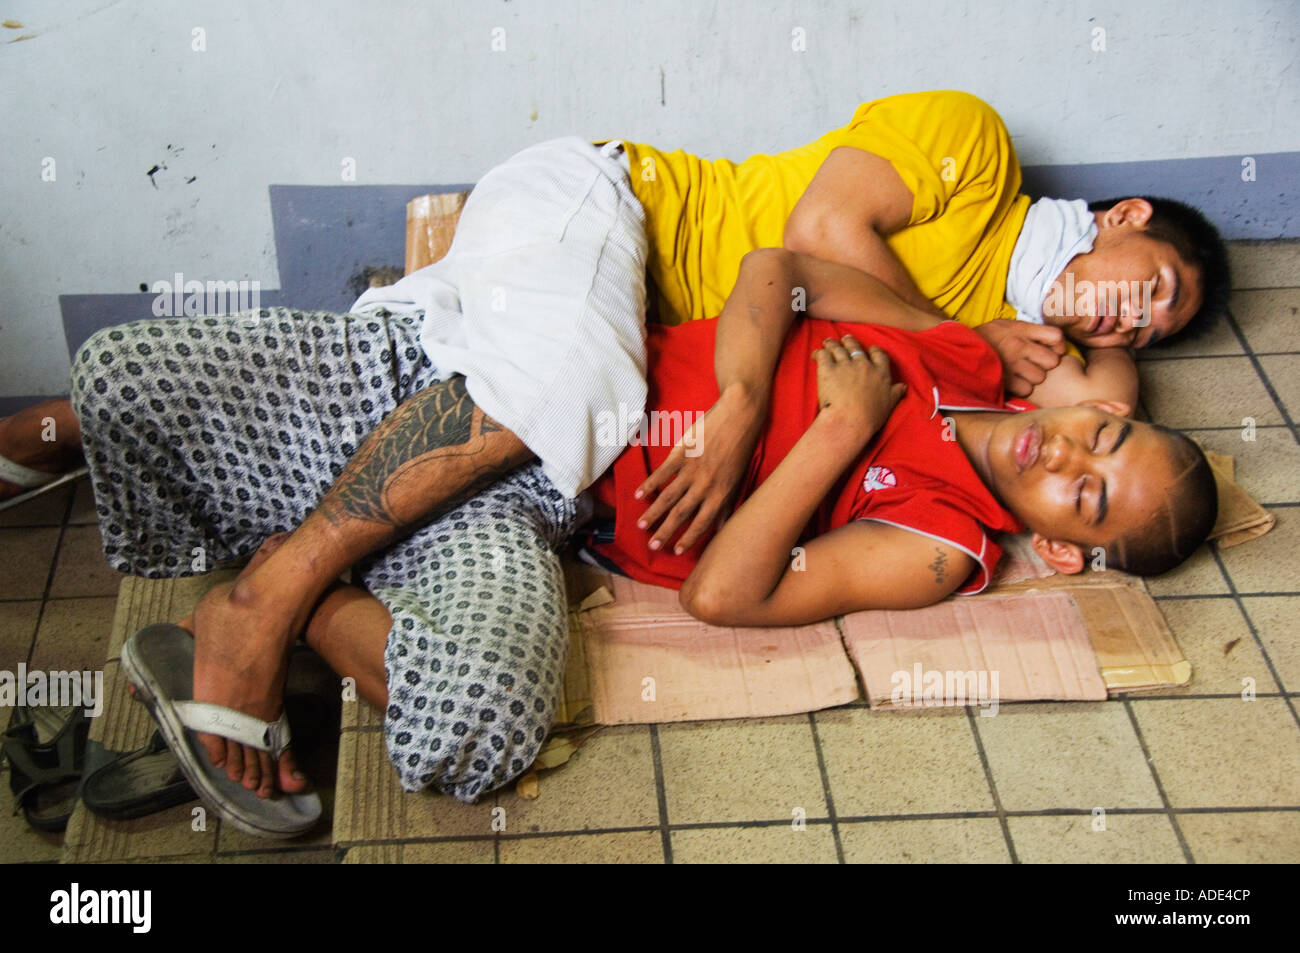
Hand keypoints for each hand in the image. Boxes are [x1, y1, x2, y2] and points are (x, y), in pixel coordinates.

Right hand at [635, 385, 764, 554]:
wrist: (739, 417)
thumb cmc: (740, 450)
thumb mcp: (737, 480)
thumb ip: (728, 505)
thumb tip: (724, 528)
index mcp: (721, 494)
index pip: (703, 523)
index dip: (689, 539)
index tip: (676, 552)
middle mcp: (706, 485)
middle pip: (682, 513)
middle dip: (666, 531)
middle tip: (652, 545)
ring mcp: (693, 469)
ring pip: (669, 496)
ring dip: (654, 512)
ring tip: (641, 525)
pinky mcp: (682, 452)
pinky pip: (663, 472)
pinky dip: (650, 484)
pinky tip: (639, 494)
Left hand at [812, 335, 905, 434]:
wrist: (850, 420)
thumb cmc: (870, 417)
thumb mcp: (889, 404)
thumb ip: (895, 393)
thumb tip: (903, 386)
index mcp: (880, 373)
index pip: (878, 354)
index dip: (873, 350)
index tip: (870, 350)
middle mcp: (863, 364)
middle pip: (855, 347)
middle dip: (849, 341)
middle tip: (845, 339)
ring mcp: (845, 365)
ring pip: (837, 348)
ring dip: (832, 344)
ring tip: (827, 342)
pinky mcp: (828, 369)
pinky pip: (823, 355)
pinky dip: (819, 353)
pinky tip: (815, 354)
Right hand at [974, 319, 1066, 396]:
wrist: (957, 348)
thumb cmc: (985, 337)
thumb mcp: (1006, 325)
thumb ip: (1028, 330)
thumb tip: (1053, 338)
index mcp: (1022, 330)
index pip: (1056, 337)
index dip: (1057, 346)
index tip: (1051, 349)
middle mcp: (1019, 346)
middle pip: (1052, 361)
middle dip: (1046, 364)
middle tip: (1035, 363)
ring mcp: (1011, 364)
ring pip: (1040, 377)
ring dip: (1034, 377)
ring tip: (1023, 373)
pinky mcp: (1004, 380)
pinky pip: (1027, 389)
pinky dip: (1022, 387)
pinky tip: (1015, 381)